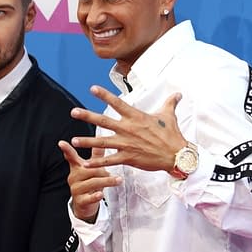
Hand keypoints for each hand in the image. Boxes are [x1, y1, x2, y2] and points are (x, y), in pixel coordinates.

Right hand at [58, 140, 121, 222]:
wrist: (85, 204)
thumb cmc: (90, 182)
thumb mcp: (93, 168)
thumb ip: (96, 154)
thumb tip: (99, 135)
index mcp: (76, 167)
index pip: (71, 157)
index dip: (66, 150)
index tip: (61, 143)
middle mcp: (74, 177)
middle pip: (89, 169)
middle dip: (104, 171)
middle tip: (115, 173)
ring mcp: (76, 189)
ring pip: (92, 182)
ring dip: (107, 181)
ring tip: (119, 180)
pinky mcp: (80, 201)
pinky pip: (89, 198)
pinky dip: (95, 196)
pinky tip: (101, 194)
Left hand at [70, 85, 186, 172]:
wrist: (177, 155)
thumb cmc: (172, 135)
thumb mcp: (169, 115)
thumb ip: (170, 102)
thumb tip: (178, 93)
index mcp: (136, 117)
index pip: (117, 103)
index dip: (104, 95)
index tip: (92, 88)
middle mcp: (128, 129)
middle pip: (103, 121)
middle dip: (87, 116)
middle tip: (73, 112)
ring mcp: (127, 144)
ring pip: (102, 142)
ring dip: (87, 141)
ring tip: (73, 140)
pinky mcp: (128, 157)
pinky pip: (109, 160)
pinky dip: (97, 162)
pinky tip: (85, 163)